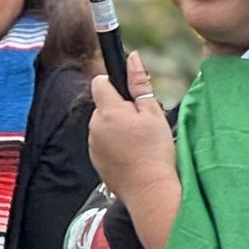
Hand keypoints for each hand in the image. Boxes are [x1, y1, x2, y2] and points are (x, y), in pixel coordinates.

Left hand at [88, 51, 175, 210]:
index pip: (100, 82)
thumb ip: (139, 83)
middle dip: (118, 108)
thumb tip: (132, 57)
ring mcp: (93, 145)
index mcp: (108, 111)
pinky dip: (114, 145)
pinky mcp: (96, 161)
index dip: (115, 84)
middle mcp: (95, 126)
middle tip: (140, 123)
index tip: (130, 97)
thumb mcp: (152, 113)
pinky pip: (102, 143)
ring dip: (116, 127)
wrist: (150, 191)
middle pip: (102, 105)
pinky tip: (131, 155)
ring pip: (103, 124)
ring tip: (137, 142)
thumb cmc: (154, 151)